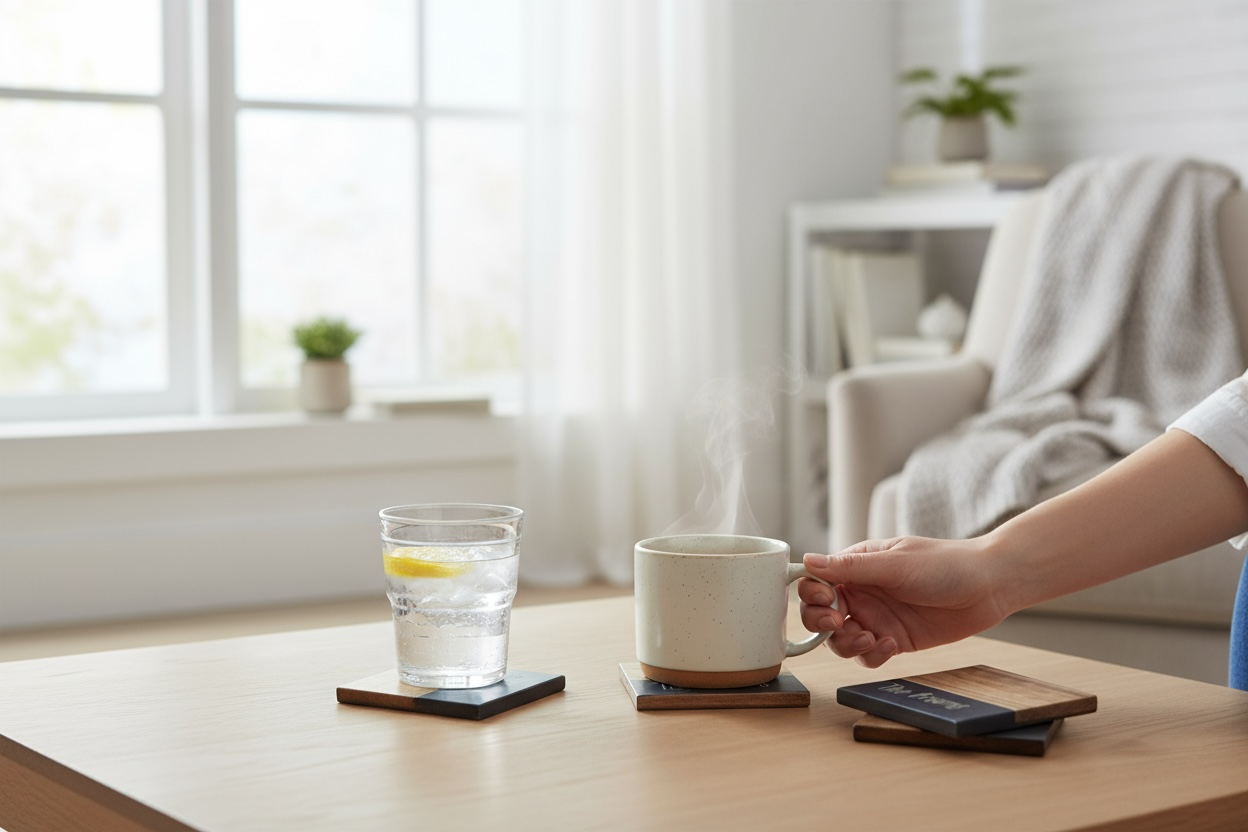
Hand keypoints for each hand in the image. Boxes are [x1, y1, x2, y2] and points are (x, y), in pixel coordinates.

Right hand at [798, 536, 1009, 667]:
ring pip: (840, 639)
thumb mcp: (895, 564)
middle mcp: (862, 593)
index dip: (813, 594)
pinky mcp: (894, 640)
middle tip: (837, 624)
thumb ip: (851, 567)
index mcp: (857, 566)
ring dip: (846, 643)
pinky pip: (868, 655)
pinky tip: (891, 645)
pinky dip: (872, 655)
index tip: (828, 600)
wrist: (988, 586)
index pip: (816, 581)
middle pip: (820, 613)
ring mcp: (877, 618)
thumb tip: (808, 560)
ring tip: (869, 639)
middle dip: (821, 622)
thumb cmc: (945, 564)